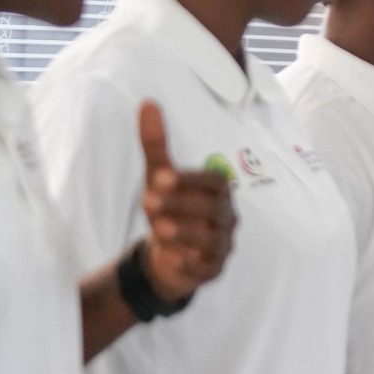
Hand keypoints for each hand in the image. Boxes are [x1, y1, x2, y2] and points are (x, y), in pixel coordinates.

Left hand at [136, 102, 234, 302]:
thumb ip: (155, 144)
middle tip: (148, 202)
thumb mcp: (158, 177)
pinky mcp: (214, 269)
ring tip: (158, 229)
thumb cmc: (170, 209)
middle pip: (212, 210)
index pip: (213, 182)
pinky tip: (174, 257)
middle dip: (180, 206)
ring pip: (210, 240)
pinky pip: (208, 267)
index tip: (160, 177)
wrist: (169, 255)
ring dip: (184, 234)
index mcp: (218, 191)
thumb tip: (147, 104)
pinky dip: (191, 263)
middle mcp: (226, 217)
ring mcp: (223, 244)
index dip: (189, 180)